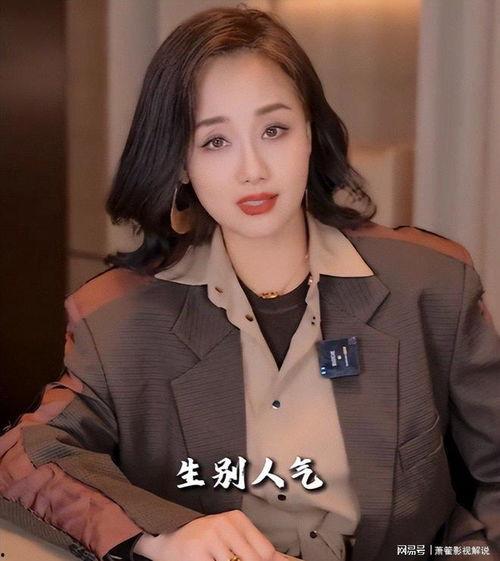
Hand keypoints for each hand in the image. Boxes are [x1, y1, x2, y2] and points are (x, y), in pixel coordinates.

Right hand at [134, 509, 280, 560]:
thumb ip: (259, 549)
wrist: (166, 539)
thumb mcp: (232, 537)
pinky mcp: (197, 554)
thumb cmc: (204, 541)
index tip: (258, 560)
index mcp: (237, 519)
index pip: (266, 552)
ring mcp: (210, 539)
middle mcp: (225, 524)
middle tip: (229, 557)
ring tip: (217, 557)